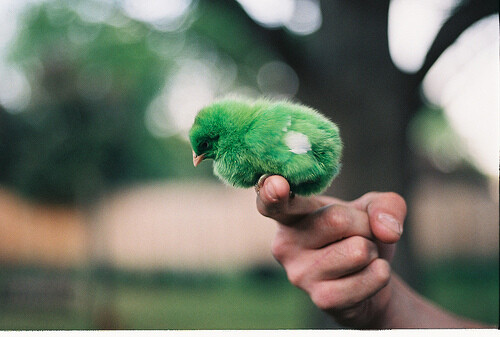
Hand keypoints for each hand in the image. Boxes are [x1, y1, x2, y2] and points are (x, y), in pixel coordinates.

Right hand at [256, 175, 405, 327]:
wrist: (370, 278)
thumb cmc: (359, 234)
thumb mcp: (372, 207)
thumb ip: (384, 205)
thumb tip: (386, 230)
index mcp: (289, 215)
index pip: (273, 203)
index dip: (271, 192)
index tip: (275, 184)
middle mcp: (285, 243)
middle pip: (338, 219)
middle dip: (364, 224)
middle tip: (357, 234)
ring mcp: (300, 274)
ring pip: (359, 250)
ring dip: (373, 251)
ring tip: (358, 256)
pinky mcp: (322, 299)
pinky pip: (373, 276)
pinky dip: (381, 273)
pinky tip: (365, 276)